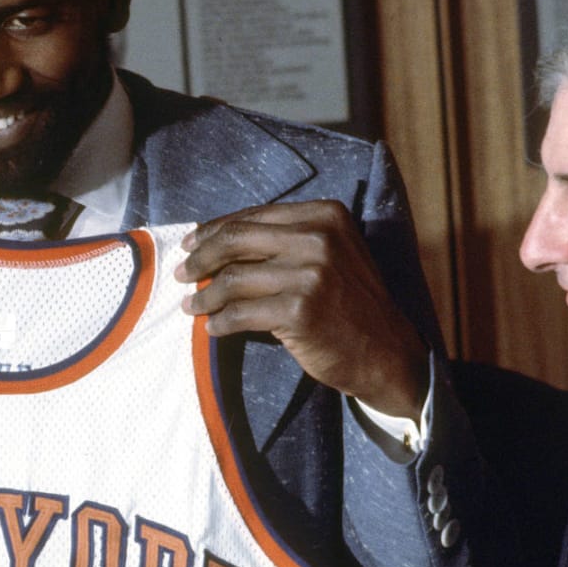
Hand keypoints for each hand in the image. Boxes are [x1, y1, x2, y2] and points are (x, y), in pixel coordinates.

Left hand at [175, 200, 428, 417]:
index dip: (214, 230)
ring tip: (190, 306)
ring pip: (233, 279)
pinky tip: (212, 327)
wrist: (385, 352)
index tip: (191, 243)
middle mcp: (319, 237)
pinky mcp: (299, 310)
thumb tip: (218, 240)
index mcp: (325, 215)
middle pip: (236, 240)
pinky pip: (240, 313)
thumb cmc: (350, 304)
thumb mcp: (329, 255)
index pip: (253, 217)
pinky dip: (219, 322)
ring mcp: (310, 273)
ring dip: (204, 295)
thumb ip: (284, 241)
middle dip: (200, 257)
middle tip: (181, 273)